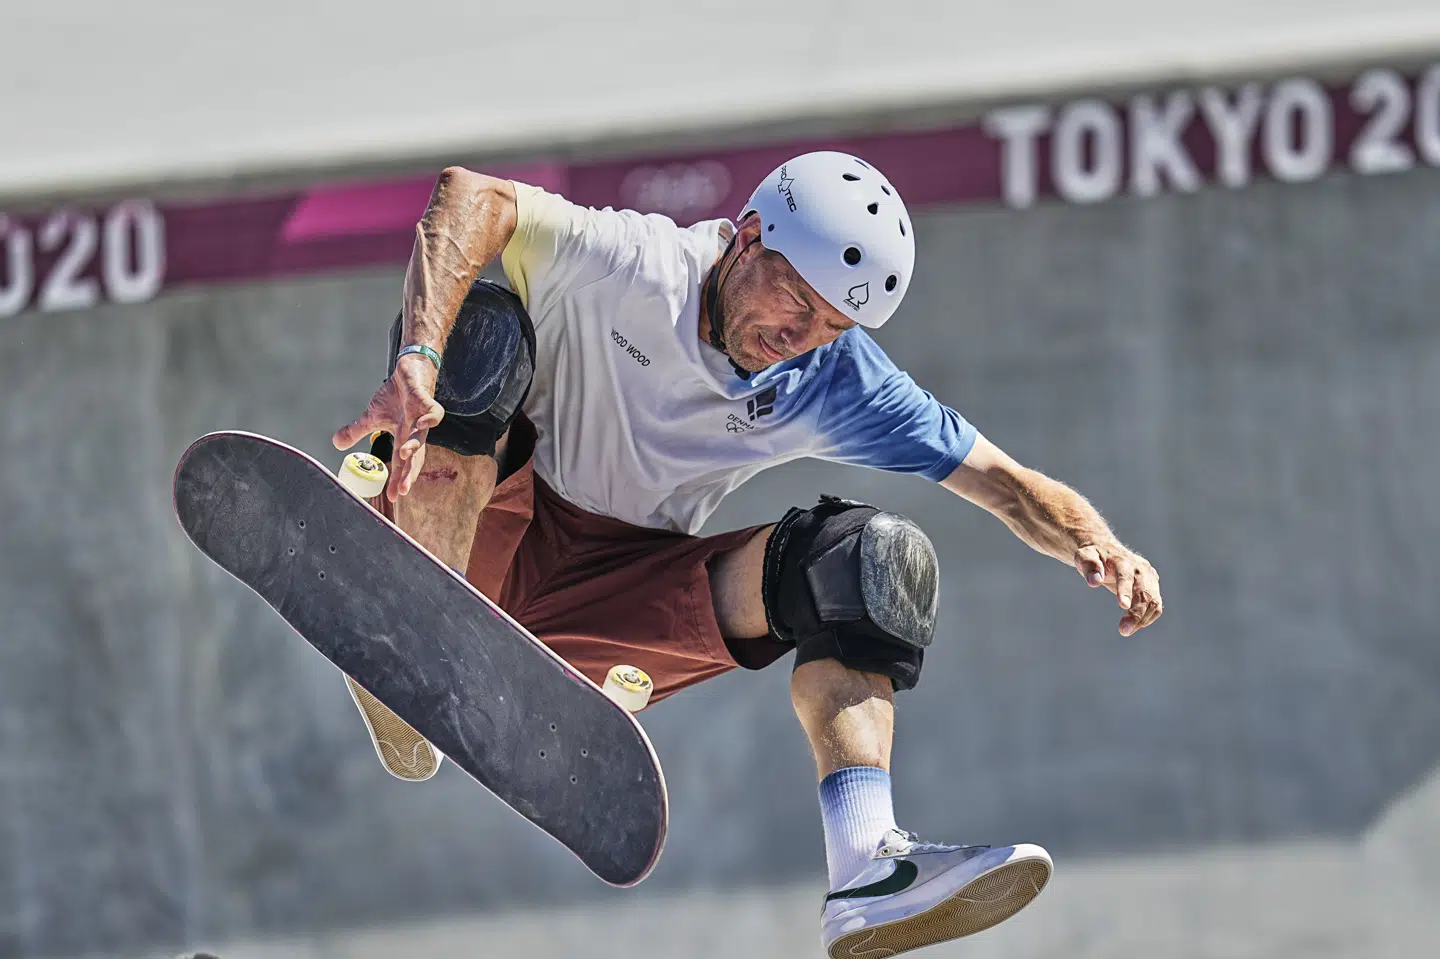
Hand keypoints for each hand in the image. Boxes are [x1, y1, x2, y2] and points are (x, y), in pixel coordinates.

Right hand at [332, 355, 443, 501]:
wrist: (409, 372)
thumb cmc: (394, 397)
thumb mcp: (371, 416)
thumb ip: (356, 431)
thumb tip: (336, 443)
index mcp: (402, 437)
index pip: (401, 463)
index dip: (397, 479)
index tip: (391, 497)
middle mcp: (414, 431)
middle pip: (415, 456)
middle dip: (409, 473)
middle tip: (403, 489)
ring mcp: (421, 416)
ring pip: (422, 435)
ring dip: (414, 445)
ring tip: (405, 455)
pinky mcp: (426, 401)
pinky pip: (434, 412)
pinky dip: (431, 418)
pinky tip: (424, 422)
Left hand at [1073, 541, 1162, 636]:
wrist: (1106, 550)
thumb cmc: (1093, 555)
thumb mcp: (1084, 556)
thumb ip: (1089, 566)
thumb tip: (1094, 582)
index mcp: (1122, 560)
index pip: (1125, 576)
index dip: (1125, 590)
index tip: (1123, 606)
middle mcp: (1140, 568)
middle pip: (1144, 593)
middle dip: (1136, 613)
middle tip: (1123, 630)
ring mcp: (1149, 577)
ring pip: (1154, 601)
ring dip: (1142, 619)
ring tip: (1125, 630)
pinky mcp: (1153, 585)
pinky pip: (1156, 605)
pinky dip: (1147, 617)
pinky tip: (1134, 625)